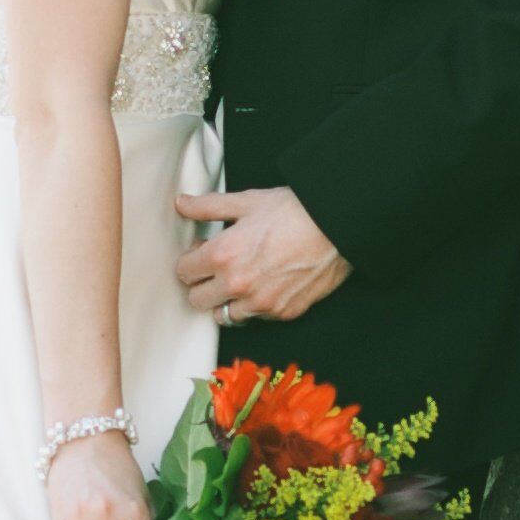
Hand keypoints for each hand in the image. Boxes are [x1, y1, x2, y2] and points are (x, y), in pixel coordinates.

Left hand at [174, 185, 348, 323]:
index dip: (191, 260)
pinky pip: (256, 317)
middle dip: (203, 283)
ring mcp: (261, 303)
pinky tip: (265, 284)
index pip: (184, 272)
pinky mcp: (283, 312)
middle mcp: (237, 284)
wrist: (337, 226)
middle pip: (197, 299)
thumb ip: (208, 206)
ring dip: (227, 300)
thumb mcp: (246, 201)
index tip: (202, 253)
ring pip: (224, 315)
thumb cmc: (294, 211)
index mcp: (222, 255)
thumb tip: (182, 203)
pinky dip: (255, 305)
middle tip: (217, 268)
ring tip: (241, 279)